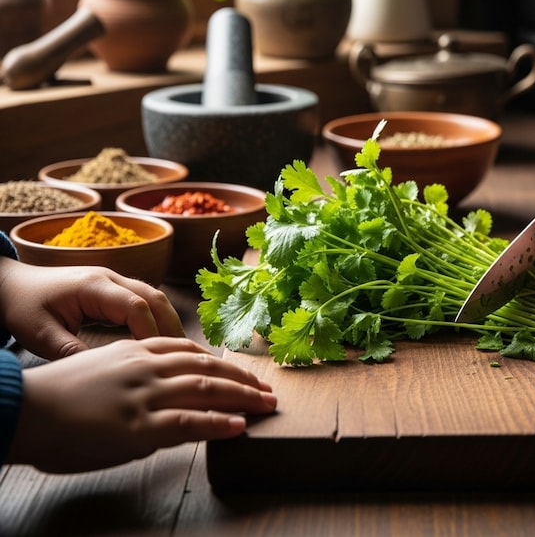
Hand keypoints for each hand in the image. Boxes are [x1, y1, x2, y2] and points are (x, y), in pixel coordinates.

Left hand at [0, 259, 183, 359]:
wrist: (12, 285)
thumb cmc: (24, 307)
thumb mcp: (41, 335)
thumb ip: (72, 352)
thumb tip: (103, 376)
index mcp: (93, 286)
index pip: (136, 306)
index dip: (151, 333)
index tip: (156, 359)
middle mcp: (110, 278)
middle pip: (156, 298)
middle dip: (172, 327)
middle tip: (184, 357)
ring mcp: (115, 281)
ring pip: (155, 297)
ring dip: (169, 323)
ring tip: (180, 352)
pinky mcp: (114, 290)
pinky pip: (145, 302)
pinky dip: (158, 320)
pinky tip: (161, 343)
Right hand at [8, 336, 276, 472]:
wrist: (22, 408)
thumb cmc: (57, 394)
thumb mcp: (103, 369)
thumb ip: (136, 372)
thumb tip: (163, 385)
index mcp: (137, 351)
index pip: (192, 351)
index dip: (222, 363)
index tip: (243, 374)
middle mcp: (146, 366)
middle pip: (207, 367)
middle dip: (243, 380)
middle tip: (267, 390)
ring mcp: (144, 395)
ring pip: (206, 389)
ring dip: (243, 398)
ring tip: (266, 406)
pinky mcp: (137, 427)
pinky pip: (188, 422)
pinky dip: (218, 423)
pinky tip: (238, 426)